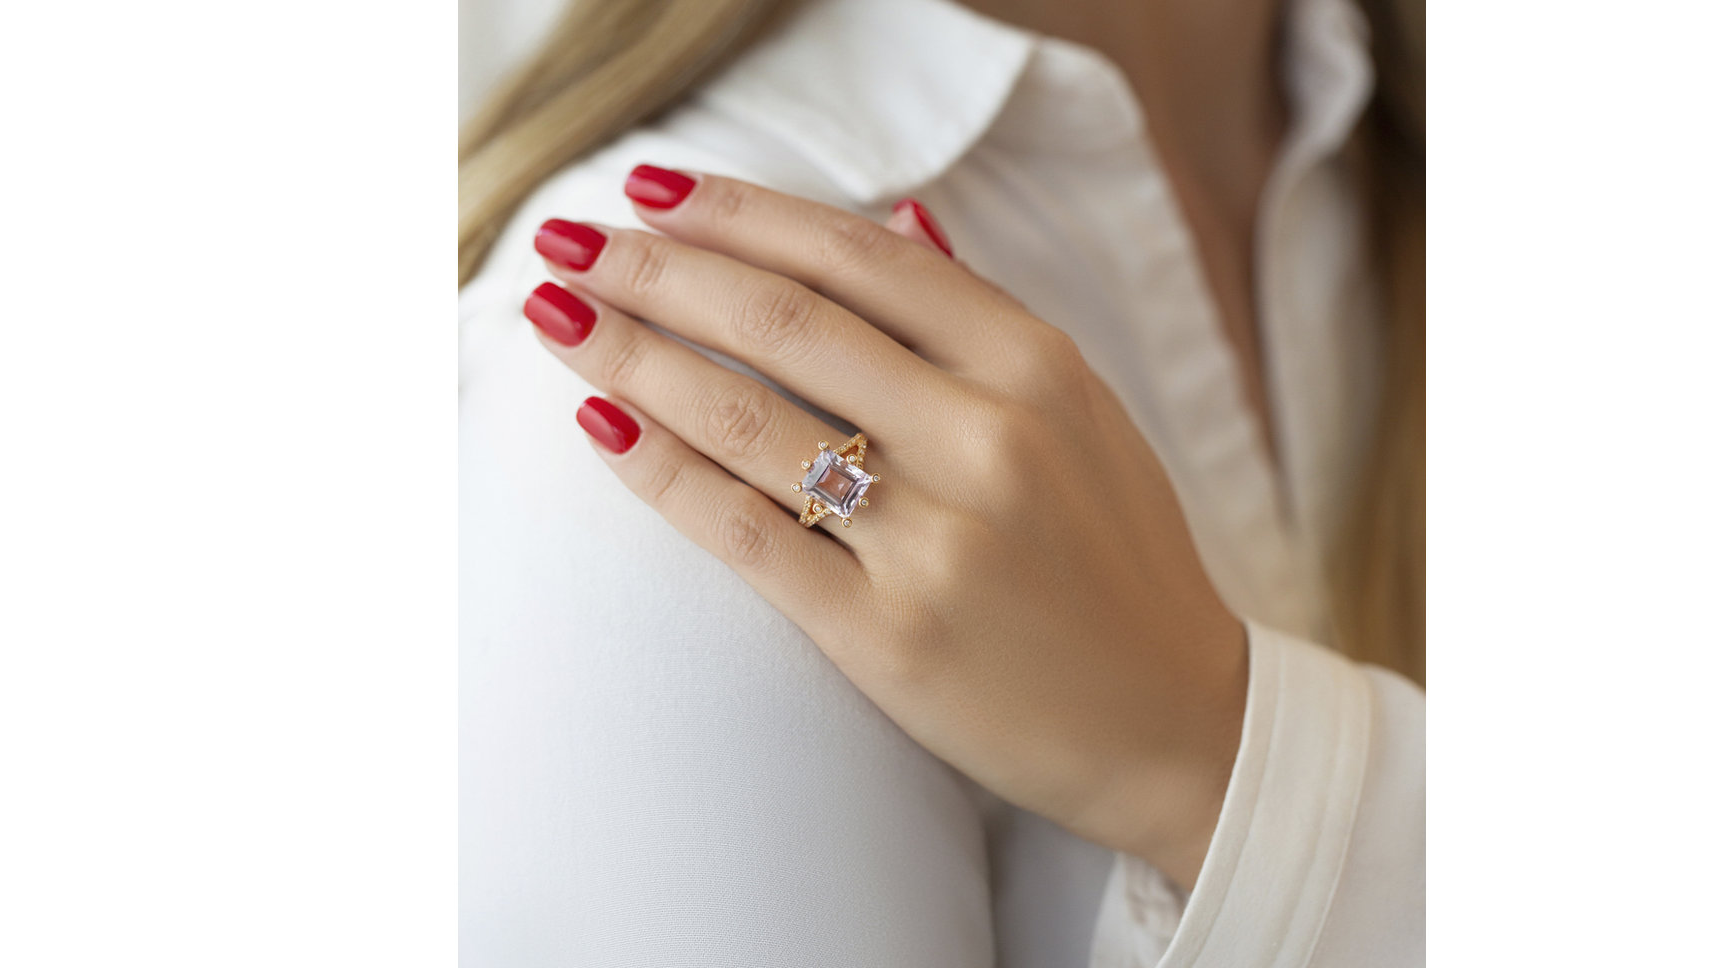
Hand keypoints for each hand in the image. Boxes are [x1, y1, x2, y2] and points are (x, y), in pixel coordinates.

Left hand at [523, 166, 1248, 887]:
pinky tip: (603, 424)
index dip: (741, 212)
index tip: (654, 194)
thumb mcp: (1085, 413)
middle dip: (657, 270)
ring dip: (632, 355)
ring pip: (747, 418)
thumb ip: (985, 318)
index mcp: (1036, 365)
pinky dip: (662, 471)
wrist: (1175, 722)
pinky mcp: (886, 634)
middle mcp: (987, 437)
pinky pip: (744, 534)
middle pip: (784, 321)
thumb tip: (896, 215)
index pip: (858, 255)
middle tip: (568, 242)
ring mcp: (935, 539)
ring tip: (559, 317)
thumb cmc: (1118, 558)